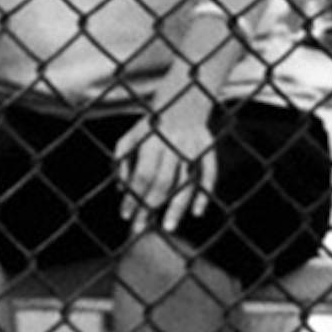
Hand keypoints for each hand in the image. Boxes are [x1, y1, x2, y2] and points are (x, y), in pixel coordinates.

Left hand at [117, 104, 216, 235]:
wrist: (182, 102)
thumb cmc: (152, 127)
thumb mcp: (130, 136)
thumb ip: (122, 160)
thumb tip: (121, 189)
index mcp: (151, 142)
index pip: (142, 176)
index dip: (134, 197)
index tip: (126, 215)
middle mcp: (173, 146)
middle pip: (163, 182)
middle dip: (151, 207)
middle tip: (141, 228)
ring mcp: (194, 149)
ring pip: (187, 183)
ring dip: (177, 207)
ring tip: (168, 227)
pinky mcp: (209, 151)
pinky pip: (210, 175)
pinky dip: (204, 194)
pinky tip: (196, 212)